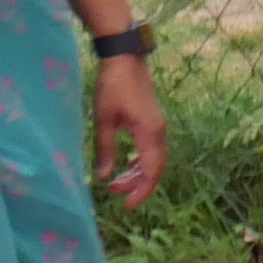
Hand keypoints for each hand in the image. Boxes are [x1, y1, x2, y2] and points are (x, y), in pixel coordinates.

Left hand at [93, 52, 167, 208]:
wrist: (125, 58)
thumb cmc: (112, 86)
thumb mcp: (104, 119)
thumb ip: (105, 149)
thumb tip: (104, 178)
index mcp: (149, 132)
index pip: (151, 171)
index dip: (141, 191)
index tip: (127, 205)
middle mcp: (159, 132)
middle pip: (155, 168)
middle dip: (136, 184)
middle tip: (114, 193)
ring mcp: (158, 126)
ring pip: (154, 159)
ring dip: (137, 173)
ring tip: (116, 183)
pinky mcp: (153, 121)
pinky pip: (152, 149)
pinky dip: (141, 161)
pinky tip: (127, 164)